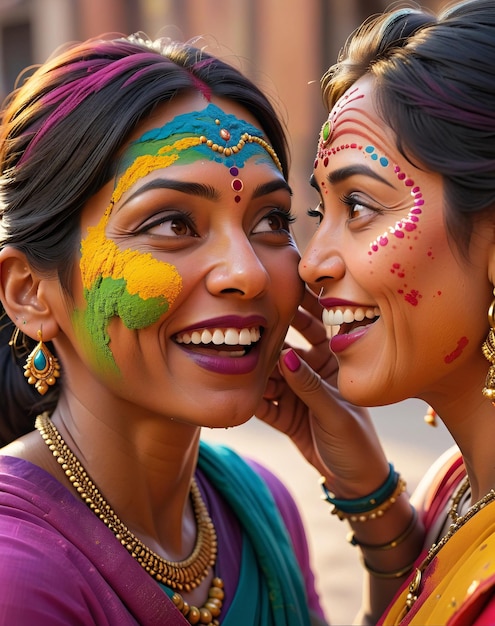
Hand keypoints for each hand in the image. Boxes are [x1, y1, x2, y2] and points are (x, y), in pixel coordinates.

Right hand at [256, 288, 389, 496]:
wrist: (354, 482)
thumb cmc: (357, 442)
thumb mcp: (335, 412)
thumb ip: (309, 386)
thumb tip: (285, 356)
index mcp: (335, 363)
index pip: (318, 325)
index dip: (304, 305)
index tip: (285, 285)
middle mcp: (313, 372)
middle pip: (288, 344)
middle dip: (271, 332)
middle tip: (249, 315)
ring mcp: (296, 392)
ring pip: (271, 372)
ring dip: (257, 367)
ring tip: (237, 354)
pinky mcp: (283, 414)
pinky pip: (264, 401)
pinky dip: (252, 396)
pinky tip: (237, 388)